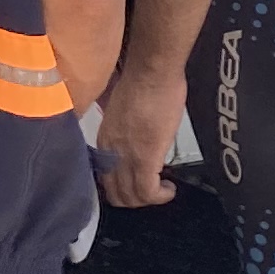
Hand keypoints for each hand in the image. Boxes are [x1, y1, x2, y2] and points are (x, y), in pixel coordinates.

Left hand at [95, 63, 186, 209]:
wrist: (152, 73)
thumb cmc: (142, 83)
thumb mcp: (122, 111)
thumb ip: (124, 129)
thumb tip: (134, 136)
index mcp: (104, 141)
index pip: (106, 180)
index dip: (124, 188)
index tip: (139, 183)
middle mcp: (110, 153)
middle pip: (117, 195)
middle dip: (136, 200)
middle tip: (154, 190)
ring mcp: (126, 157)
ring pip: (132, 197)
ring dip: (150, 199)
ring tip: (164, 190)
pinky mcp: (146, 158)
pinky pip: (148, 191)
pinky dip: (160, 197)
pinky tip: (170, 189)